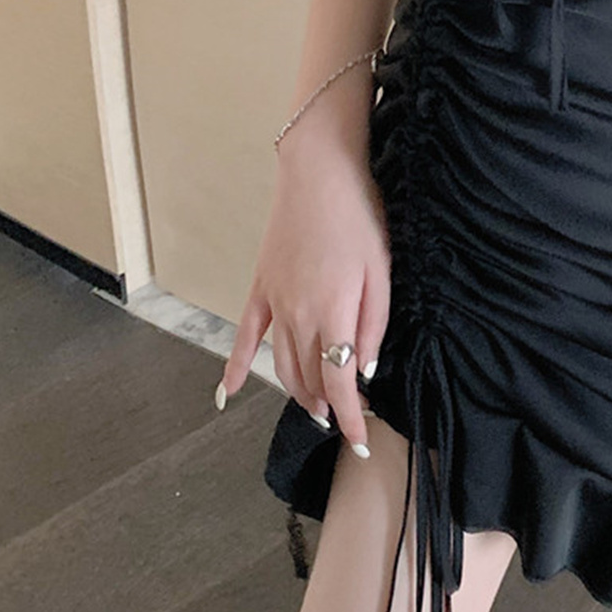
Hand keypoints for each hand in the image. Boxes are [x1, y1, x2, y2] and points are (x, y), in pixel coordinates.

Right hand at [215, 129, 391, 458]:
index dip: (350, 415)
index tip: (360, 440)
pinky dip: (235, 367)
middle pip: (307, 378)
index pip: (339, 381)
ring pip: (280, 364)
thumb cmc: (360, 215)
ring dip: (295, 392)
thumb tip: (364, 369)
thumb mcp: (384, 270)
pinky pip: (244, 335)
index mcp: (333, 312)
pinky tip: (227, 393)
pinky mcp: (260, 287)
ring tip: (314, 409)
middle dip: (326, 406)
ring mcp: (274, 302)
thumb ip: (374, 325)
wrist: (320, 172)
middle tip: (344, 421)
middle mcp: (297, 315)